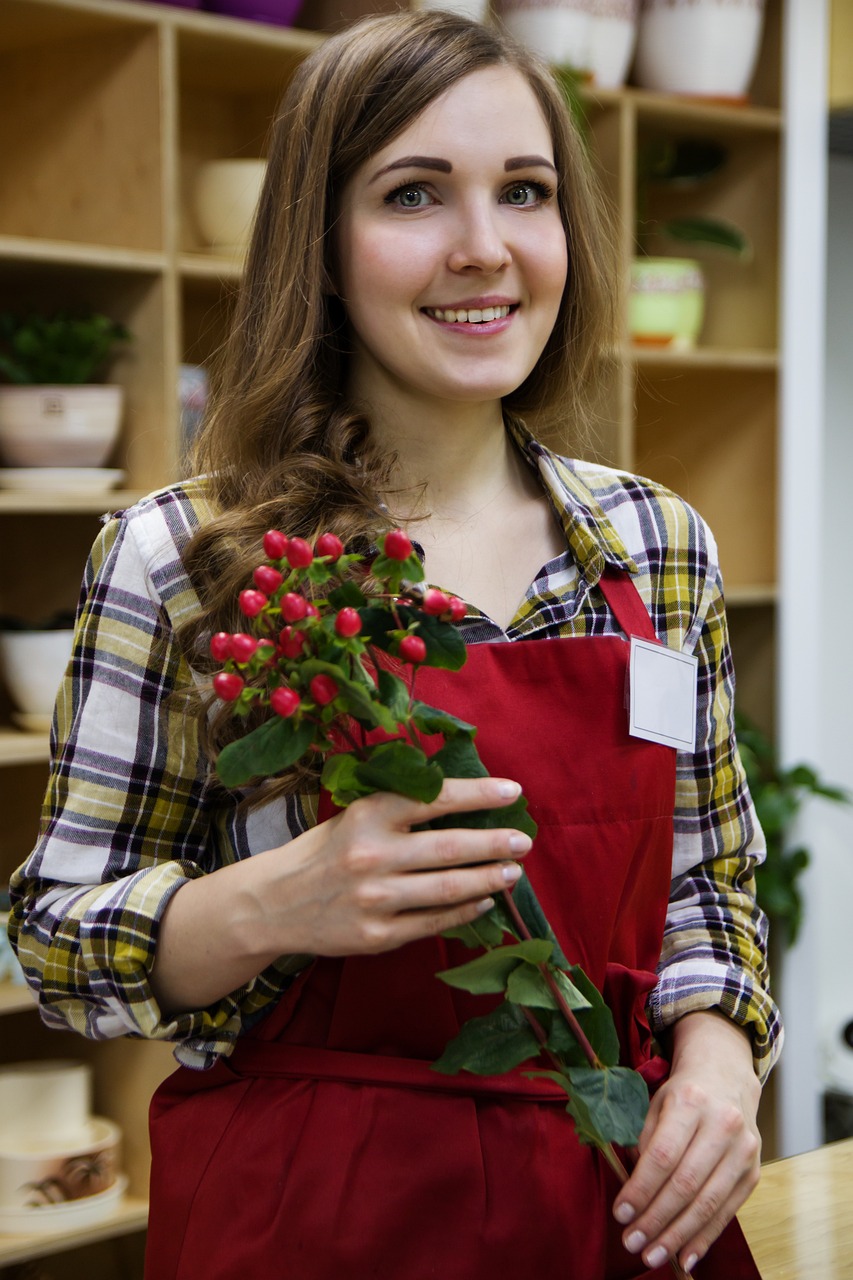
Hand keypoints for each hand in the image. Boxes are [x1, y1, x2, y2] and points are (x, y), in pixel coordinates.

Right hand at [258, 775, 531, 956]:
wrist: (273, 904)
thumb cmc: (323, 852)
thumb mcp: (352, 815)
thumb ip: (399, 809)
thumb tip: (463, 802)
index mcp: (368, 815)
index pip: (434, 799)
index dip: (479, 794)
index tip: (512, 791)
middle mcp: (372, 854)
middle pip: (450, 848)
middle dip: (495, 843)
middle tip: (524, 841)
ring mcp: (375, 899)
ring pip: (447, 889)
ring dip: (488, 880)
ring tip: (512, 872)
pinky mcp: (376, 936)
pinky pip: (433, 923)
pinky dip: (464, 911)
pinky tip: (483, 901)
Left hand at [613, 1011, 761, 1273]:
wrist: (727, 1079)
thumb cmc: (684, 1094)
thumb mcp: (657, 1104)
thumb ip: (644, 1143)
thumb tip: (632, 1192)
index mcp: (691, 1102)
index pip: (663, 1154)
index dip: (641, 1188)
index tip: (620, 1213)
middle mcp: (722, 1124)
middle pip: (686, 1183)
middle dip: (656, 1219)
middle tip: (632, 1242)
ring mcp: (743, 1150)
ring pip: (708, 1202)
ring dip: (678, 1235)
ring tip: (654, 1255)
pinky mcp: (753, 1171)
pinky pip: (727, 1211)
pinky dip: (705, 1237)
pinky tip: (686, 1255)